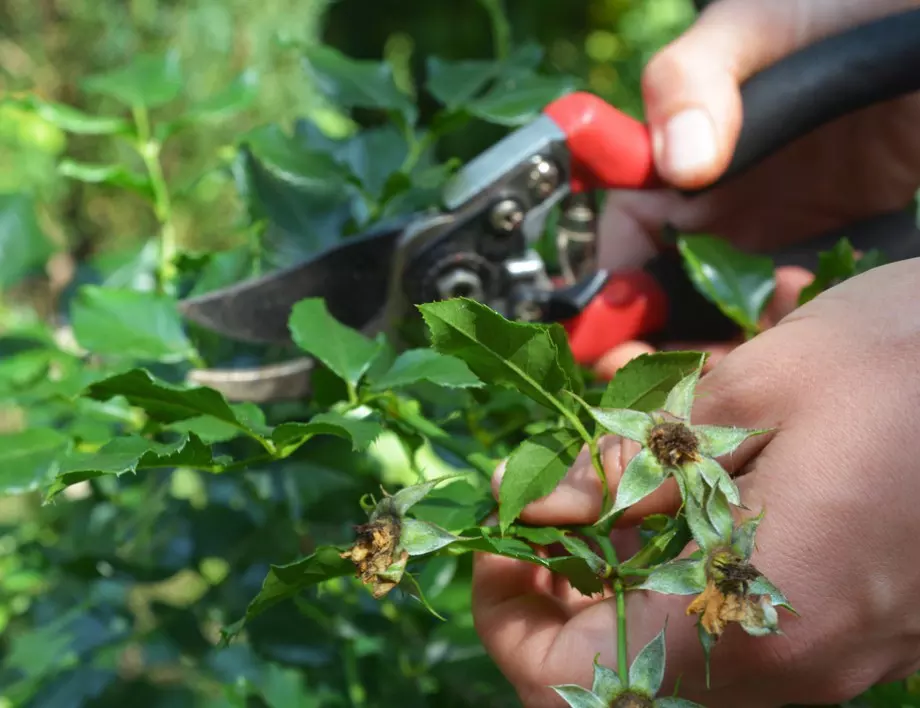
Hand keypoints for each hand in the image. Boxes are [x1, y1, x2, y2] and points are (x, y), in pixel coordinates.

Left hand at [472, 259, 919, 707]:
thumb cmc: (914, 362)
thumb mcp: (755, 389)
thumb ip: (638, 463)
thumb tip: (545, 506)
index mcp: (759, 618)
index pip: (573, 688)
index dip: (507, 617)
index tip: (500, 530)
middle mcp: (789, 666)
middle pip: (612, 680)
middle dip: (553, 592)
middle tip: (540, 499)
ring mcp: (823, 657)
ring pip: (665, 654)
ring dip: (608, 580)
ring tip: (601, 485)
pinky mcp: (843, 627)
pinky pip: (721, 627)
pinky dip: (668, 575)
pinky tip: (669, 496)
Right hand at [594, 0, 919, 375]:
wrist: (911, 30)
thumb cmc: (830, 12)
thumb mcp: (752, 29)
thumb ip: (696, 80)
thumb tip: (677, 166)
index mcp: (670, 174)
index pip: (618, 251)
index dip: (607, 301)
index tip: (610, 341)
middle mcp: (712, 222)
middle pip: (667, 312)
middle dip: (660, 355)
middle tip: (676, 388)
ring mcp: (770, 250)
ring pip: (728, 331)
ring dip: (725, 362)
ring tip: (740, 378)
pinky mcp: (828, 267)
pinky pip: (798, 325)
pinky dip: (789, 348)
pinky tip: (803, 346)